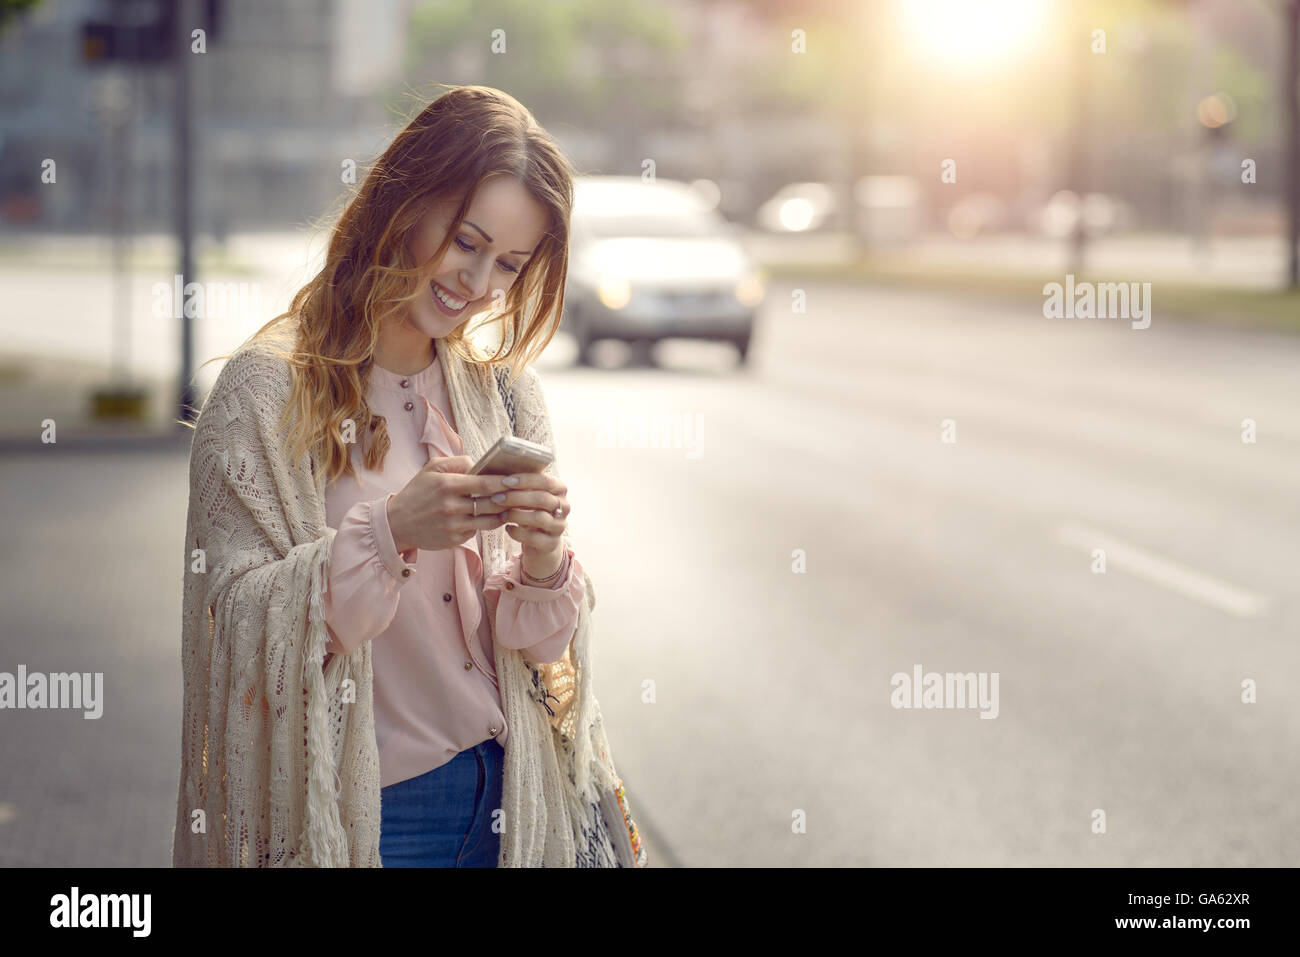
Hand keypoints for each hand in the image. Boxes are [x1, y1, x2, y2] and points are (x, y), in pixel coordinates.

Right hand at [386, 455, 516, 552]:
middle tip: (521, 494)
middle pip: (492, 503)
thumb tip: (481, 463)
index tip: (518, 479)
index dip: (504, 482)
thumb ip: (458, 462)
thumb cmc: (417, 492)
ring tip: (511, 507)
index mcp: (447, 485)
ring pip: (490, 520)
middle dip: (509, 498)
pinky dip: (487, 524)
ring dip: (503, 514)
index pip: (485, 483)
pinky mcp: (454, 540)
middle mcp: (451, 506)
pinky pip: (478, 531)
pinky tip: (493, 518)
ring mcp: (453, 525)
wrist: (397, 523)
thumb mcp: (432, 469)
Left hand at [496, 471, 569, 577]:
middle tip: (496, 498)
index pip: (545, 480)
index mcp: (560, 489)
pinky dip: (518, 533)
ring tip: (501, 515)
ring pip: (539, 518)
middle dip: (516, 497)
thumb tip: (498, 475)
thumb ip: (522, 485)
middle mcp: (564, 507)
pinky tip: (508, 528)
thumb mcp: (530, 495)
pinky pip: (534, 538)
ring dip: (516, 515)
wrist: (541, 540)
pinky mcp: (552, 543)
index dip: (525, 480)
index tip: (505, 481)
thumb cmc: (531, 510)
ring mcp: (559, 526)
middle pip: (542, 499)